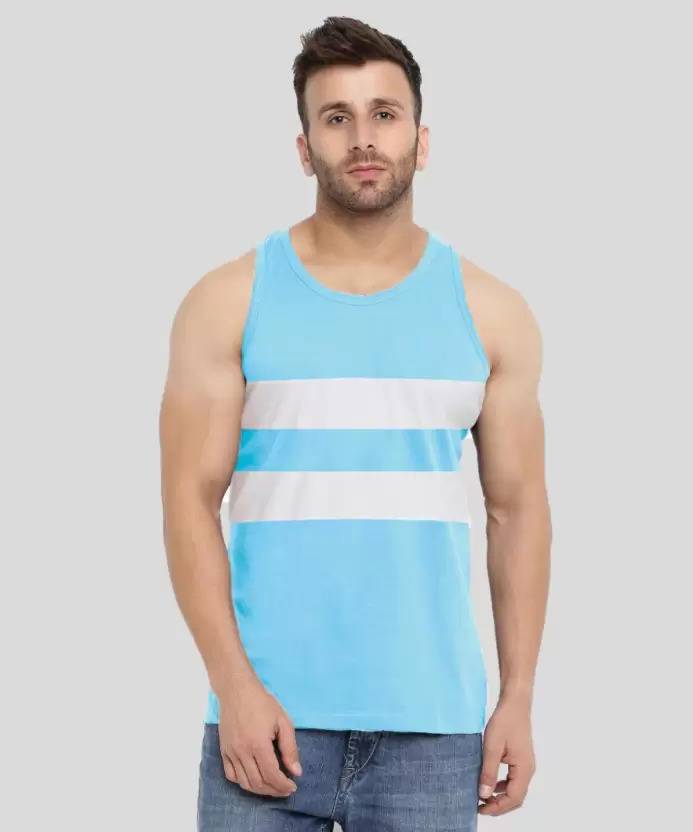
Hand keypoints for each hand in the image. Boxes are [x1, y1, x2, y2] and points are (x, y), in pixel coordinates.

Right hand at [217, 674, 302, 796]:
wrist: (237, 690)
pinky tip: (253, 779)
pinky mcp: (224, 750)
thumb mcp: (283, 721)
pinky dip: (243, 782)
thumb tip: (296, 772)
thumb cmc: (263, 703)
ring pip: (244, 782)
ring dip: (259, 790)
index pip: (271, 775)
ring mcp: (231, 752)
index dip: (283, 786)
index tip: (293, 787)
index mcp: (258, 744)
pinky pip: (231, 775)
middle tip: (285, 789)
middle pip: (258, 783)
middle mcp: (242, 752)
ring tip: (272, 787)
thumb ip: (290, 748)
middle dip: (273, 790)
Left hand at [477, 697, 535, 815]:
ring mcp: (525, 764)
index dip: (497, 807)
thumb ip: (488, 772)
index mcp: (524, 769)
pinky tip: (490, 782)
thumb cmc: (504, 722)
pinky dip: (502, 785)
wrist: (514, 703)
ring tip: (483, 796)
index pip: (514, 798)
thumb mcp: (492, 747)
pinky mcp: (520, 758)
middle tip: (480, 806)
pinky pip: (513, 779)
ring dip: (500, 796)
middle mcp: (528, 770)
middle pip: (516, 797)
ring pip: (515, 789)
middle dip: (499, 805)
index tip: (480, 808)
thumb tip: (484, 795)